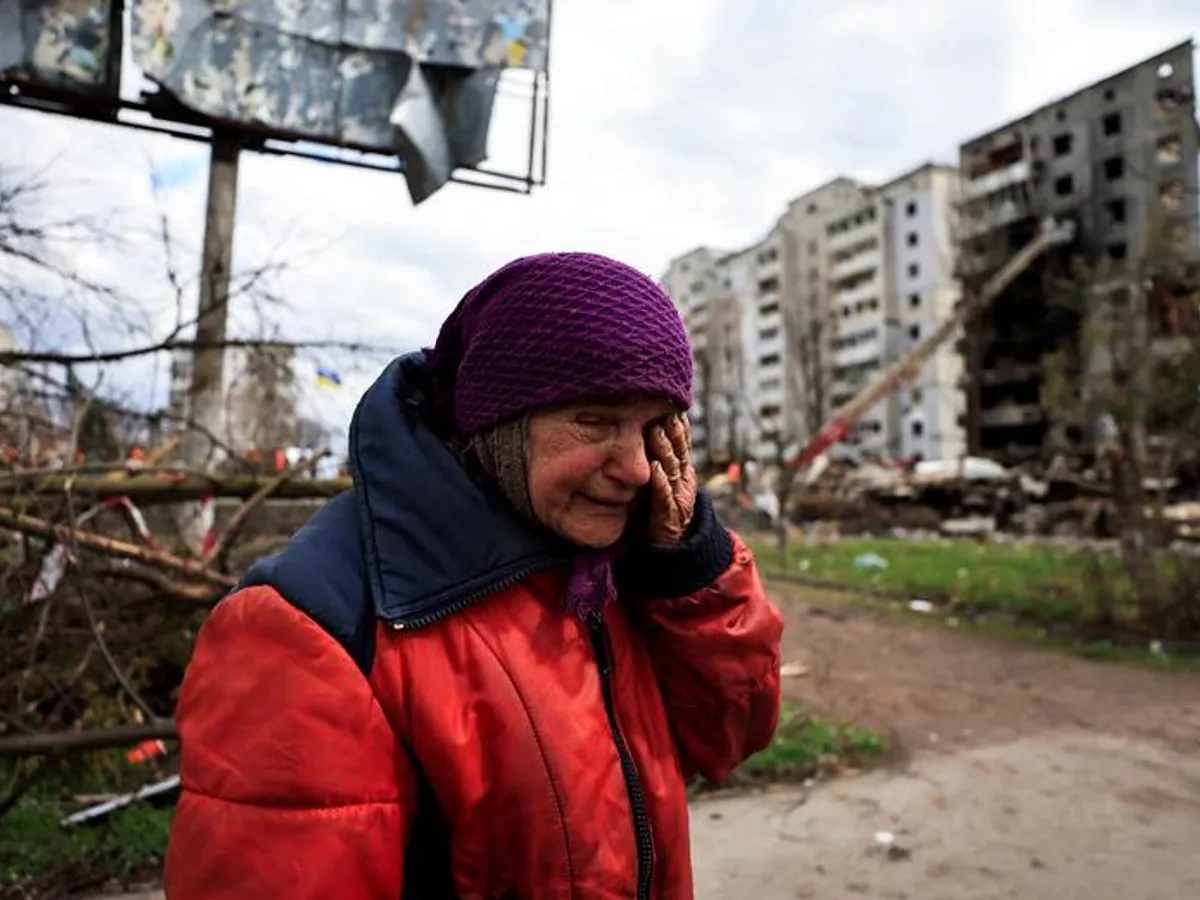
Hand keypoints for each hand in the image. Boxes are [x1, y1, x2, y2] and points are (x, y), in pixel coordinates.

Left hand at [647, 413, 697, 543]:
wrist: (673, 546)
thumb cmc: (662, 509)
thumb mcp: (662, 482)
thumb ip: (659, 461)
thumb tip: (646, 434)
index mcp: (683, 472)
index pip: (683, 444)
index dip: (679, 426)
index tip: (672, 407)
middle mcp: (683, 481)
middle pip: (679, 451)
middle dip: (673, 431)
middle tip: (664, 411)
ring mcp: (678, 497)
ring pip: (672, 468)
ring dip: (665, 448)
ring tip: (656, 430)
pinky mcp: (667, 514)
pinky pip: (664, 496)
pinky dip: (660, 482)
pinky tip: (654, 469)